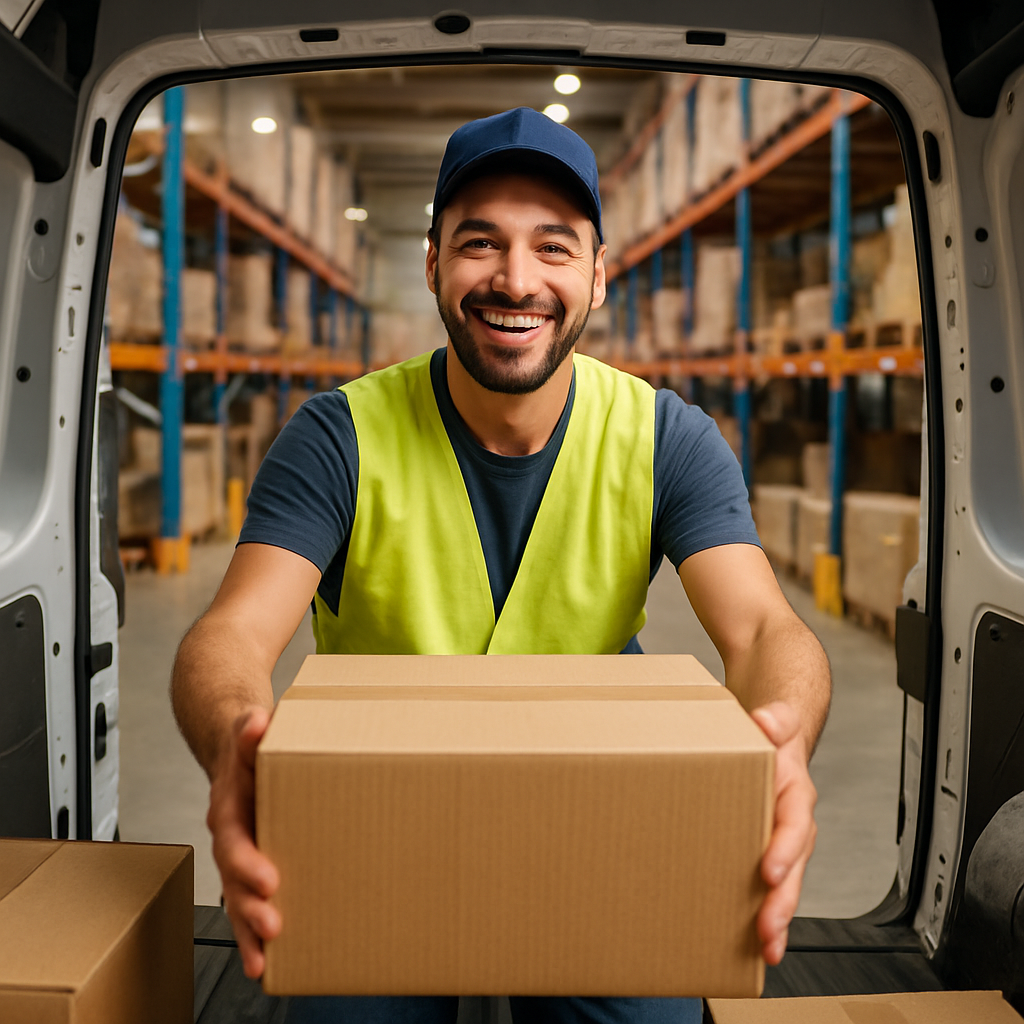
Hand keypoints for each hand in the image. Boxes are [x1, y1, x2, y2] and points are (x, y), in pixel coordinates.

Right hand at [207, 707, 280, 978]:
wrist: (234, 746)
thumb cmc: (246, 742)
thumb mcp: (248, 730)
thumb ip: (250, 728)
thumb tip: (257, 722)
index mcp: (227, 806)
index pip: (233, 838)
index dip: (247, 862)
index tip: (268, 880)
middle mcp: (228, 835)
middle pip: (233, 878)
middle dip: (249, 906)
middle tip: (271, 925)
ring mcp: (239, 852)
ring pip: (237, 897)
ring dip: (248, 929)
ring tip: (262, 959)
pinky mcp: (253, 861)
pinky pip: (249, 899)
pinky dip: (253, 929)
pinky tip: (267, 958)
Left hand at [750, 701, 817, 965]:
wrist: (776, 737)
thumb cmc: (772, 736)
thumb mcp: (776, 721)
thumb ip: (776, 719)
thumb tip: (766, 720)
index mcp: (794, 793)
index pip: (794, 823)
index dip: (785, 849)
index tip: (770, 871)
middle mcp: (792, 822)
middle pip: (793, 866)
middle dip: (784, 901)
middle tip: (769, 928)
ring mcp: (779, 840)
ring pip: (785, 885)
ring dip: (777, 919)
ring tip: (766, 948)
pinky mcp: (764, 850)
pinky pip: (769, 886)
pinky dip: (764, 915)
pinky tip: (751, 943)